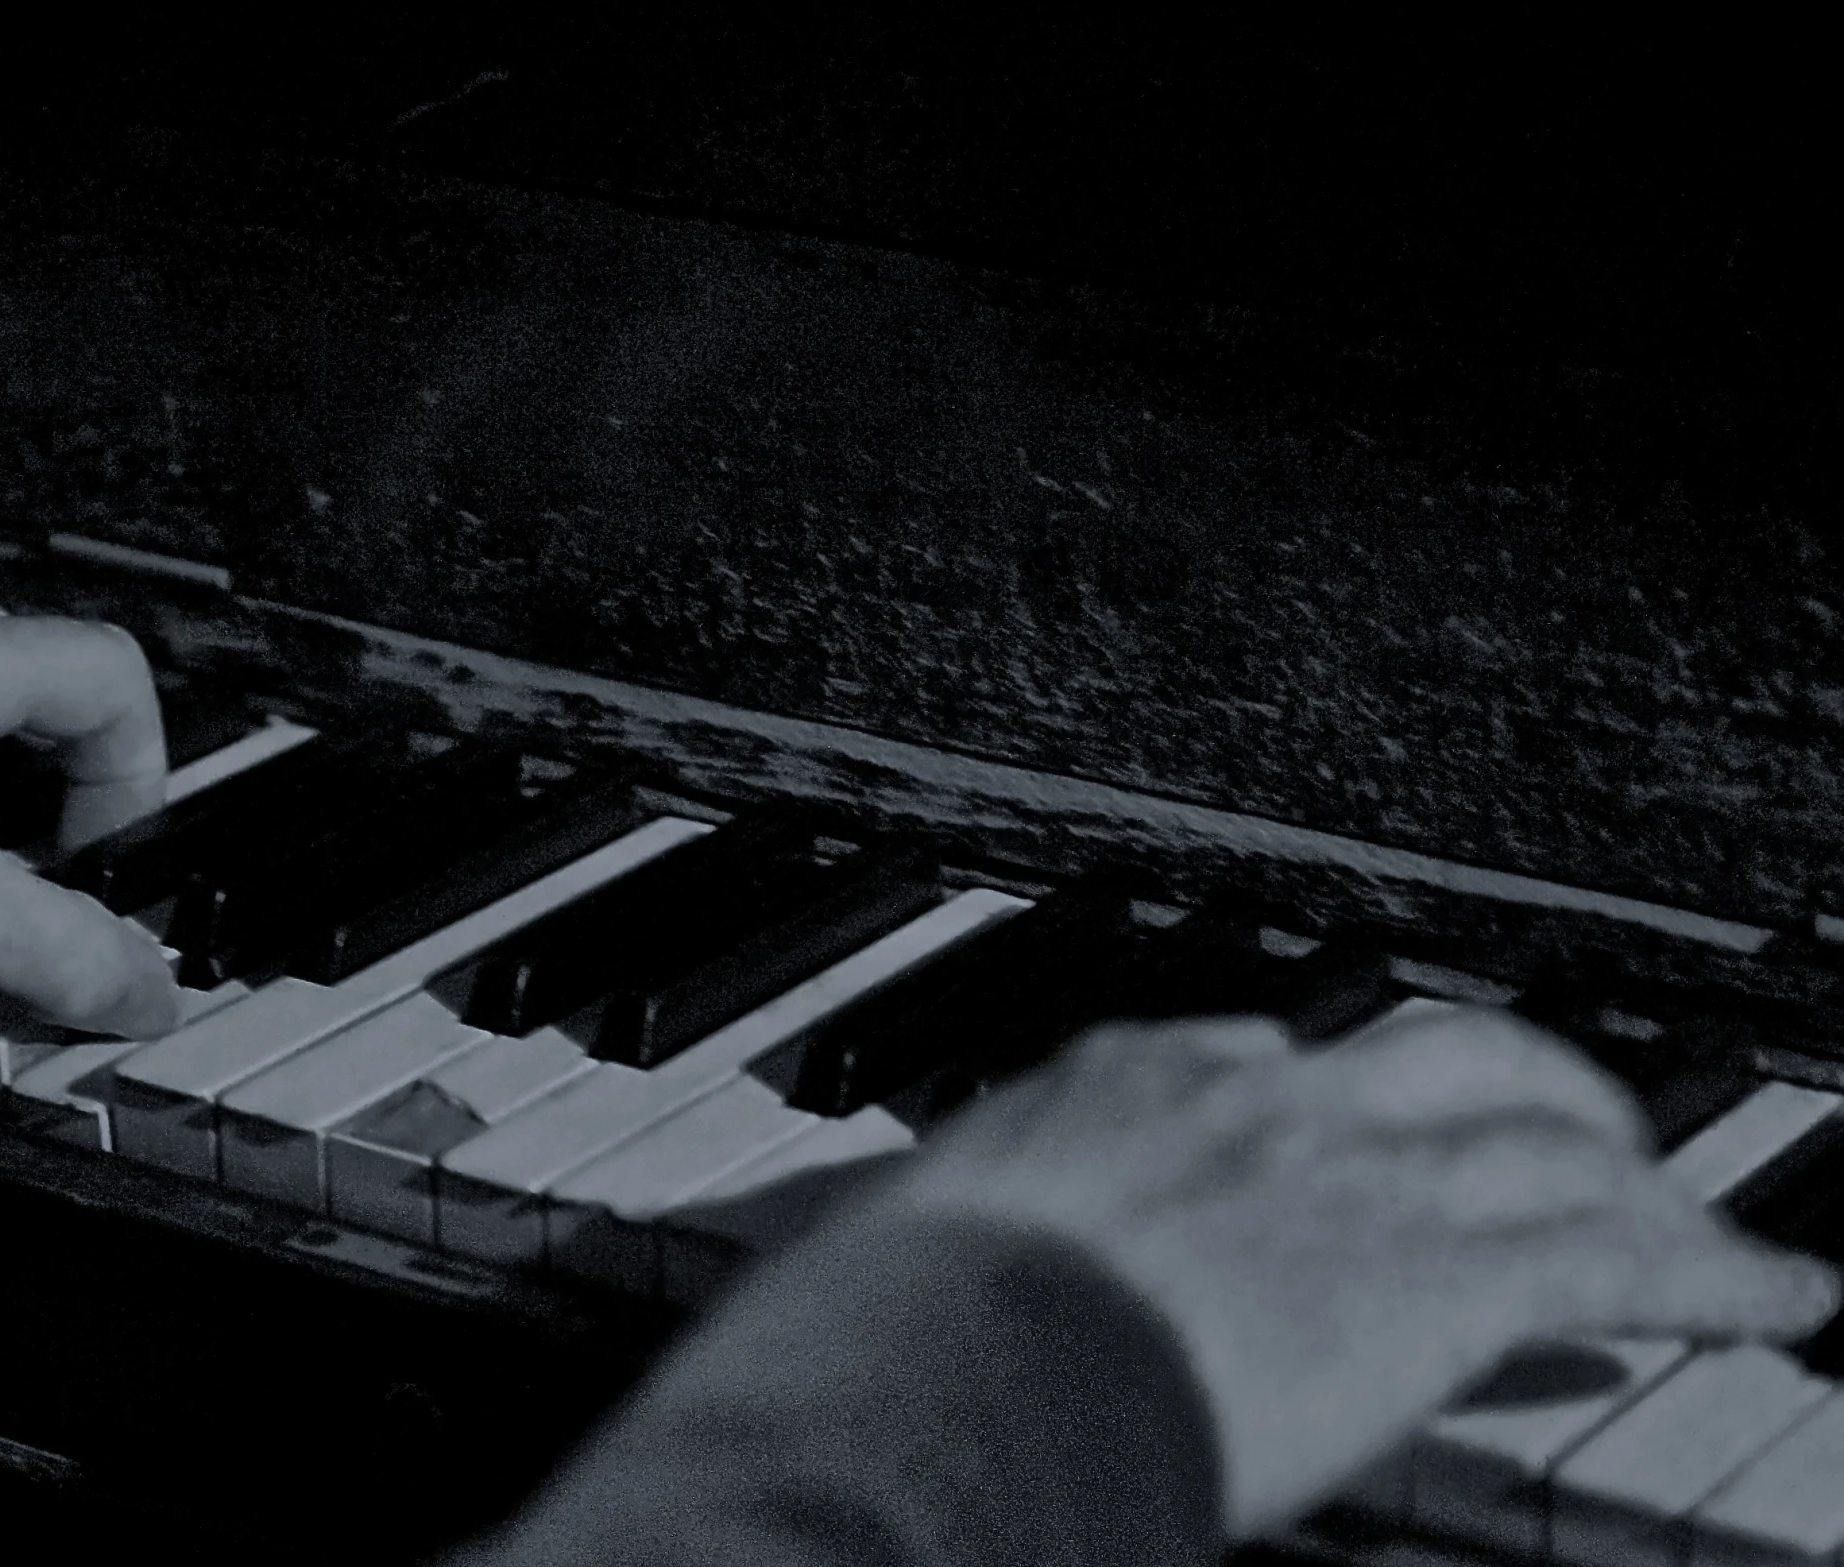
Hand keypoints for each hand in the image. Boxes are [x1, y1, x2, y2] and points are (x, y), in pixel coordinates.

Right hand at [877, 1004, 1839, 1537]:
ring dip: (1634, 1165)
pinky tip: (1783, 1294)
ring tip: (1686, 1202)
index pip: (1272, 1056)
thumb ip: (964, 1231)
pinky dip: (1717, 1271)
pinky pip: (1617, 1255)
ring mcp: (1352, 1172)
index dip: (1344, 1094)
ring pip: (1546, 1128)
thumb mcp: (918, 1242)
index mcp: (1131, 1081)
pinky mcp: (1431, 1274)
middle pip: (1439, 1049)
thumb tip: (923, 1275)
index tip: (1362, 1119)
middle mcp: (1258, 1097)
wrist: (957, 1354)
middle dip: (1524, 1080)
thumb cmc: (908, 1321)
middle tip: (1572, 1117)